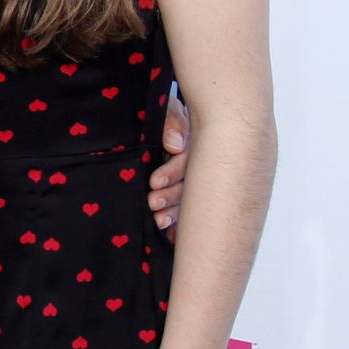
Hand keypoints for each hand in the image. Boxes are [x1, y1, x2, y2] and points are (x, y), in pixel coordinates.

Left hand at [149, 90, 188, 240]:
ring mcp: (189, 179)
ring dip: (173, 212)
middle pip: (189, 186)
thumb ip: (171, 121)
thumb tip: (174, 145)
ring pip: (186, 201)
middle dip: (171, 197)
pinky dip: (177, 226)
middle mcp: (195, 164)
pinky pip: (183, 212)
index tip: (154, 182)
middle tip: (152, 203)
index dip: (173, 173)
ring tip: (157, 220)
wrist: (153, 114)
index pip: (188, 162)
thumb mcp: (166, 109)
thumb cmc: (162, 112)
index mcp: (195, 144)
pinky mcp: (177, 190)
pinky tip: (171, 239)